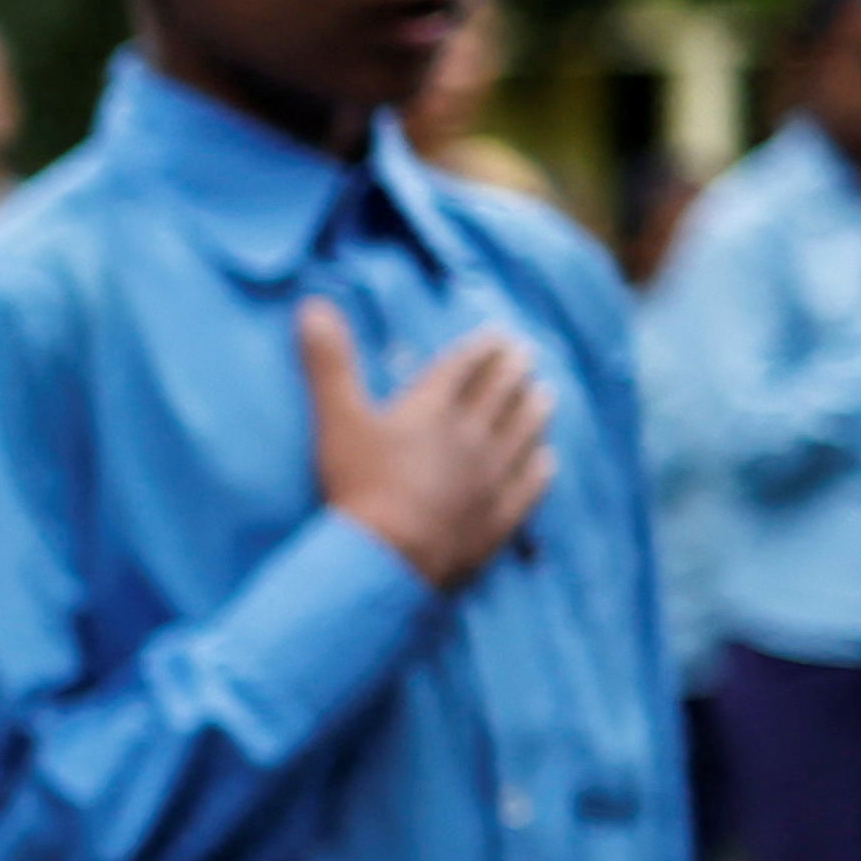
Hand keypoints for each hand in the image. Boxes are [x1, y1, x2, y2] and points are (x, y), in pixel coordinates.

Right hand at [300, 299, 552, 590]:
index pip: (463, 369)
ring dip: (534, 411)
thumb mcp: (336, 418)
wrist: (388, 556)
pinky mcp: (496, 518)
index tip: (498, 334)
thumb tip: (312, 305)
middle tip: (526, 354)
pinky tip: (547, 461)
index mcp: (431, 409)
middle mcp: (470, 437)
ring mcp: (489, 478)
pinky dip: (539, 470)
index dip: (480, 349)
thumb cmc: (358, 485)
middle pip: (499, 396)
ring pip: (522, 435)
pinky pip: (527, 487)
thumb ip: (328, 362)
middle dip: (513, 371)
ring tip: (545, 394)